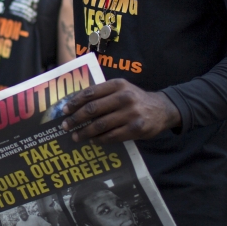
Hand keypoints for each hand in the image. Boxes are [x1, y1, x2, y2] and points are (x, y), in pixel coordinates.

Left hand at [58, 78, 180, 143]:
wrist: (162, 109)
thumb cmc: (135, 99)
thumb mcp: (122, 89)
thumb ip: (103, 93)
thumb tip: (76, 105)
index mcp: (117, 85)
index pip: (90, 93)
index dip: (74, 102)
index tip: (64, 110)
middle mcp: (124, 97)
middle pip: (93, 109)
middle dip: (76, 119)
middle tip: (65, 125)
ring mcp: (131, 114)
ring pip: (100, 125)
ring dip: (85, 132)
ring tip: (76, 136)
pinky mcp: (136, 129)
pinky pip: (112, 136)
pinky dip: (99, 139)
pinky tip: (92, 140)